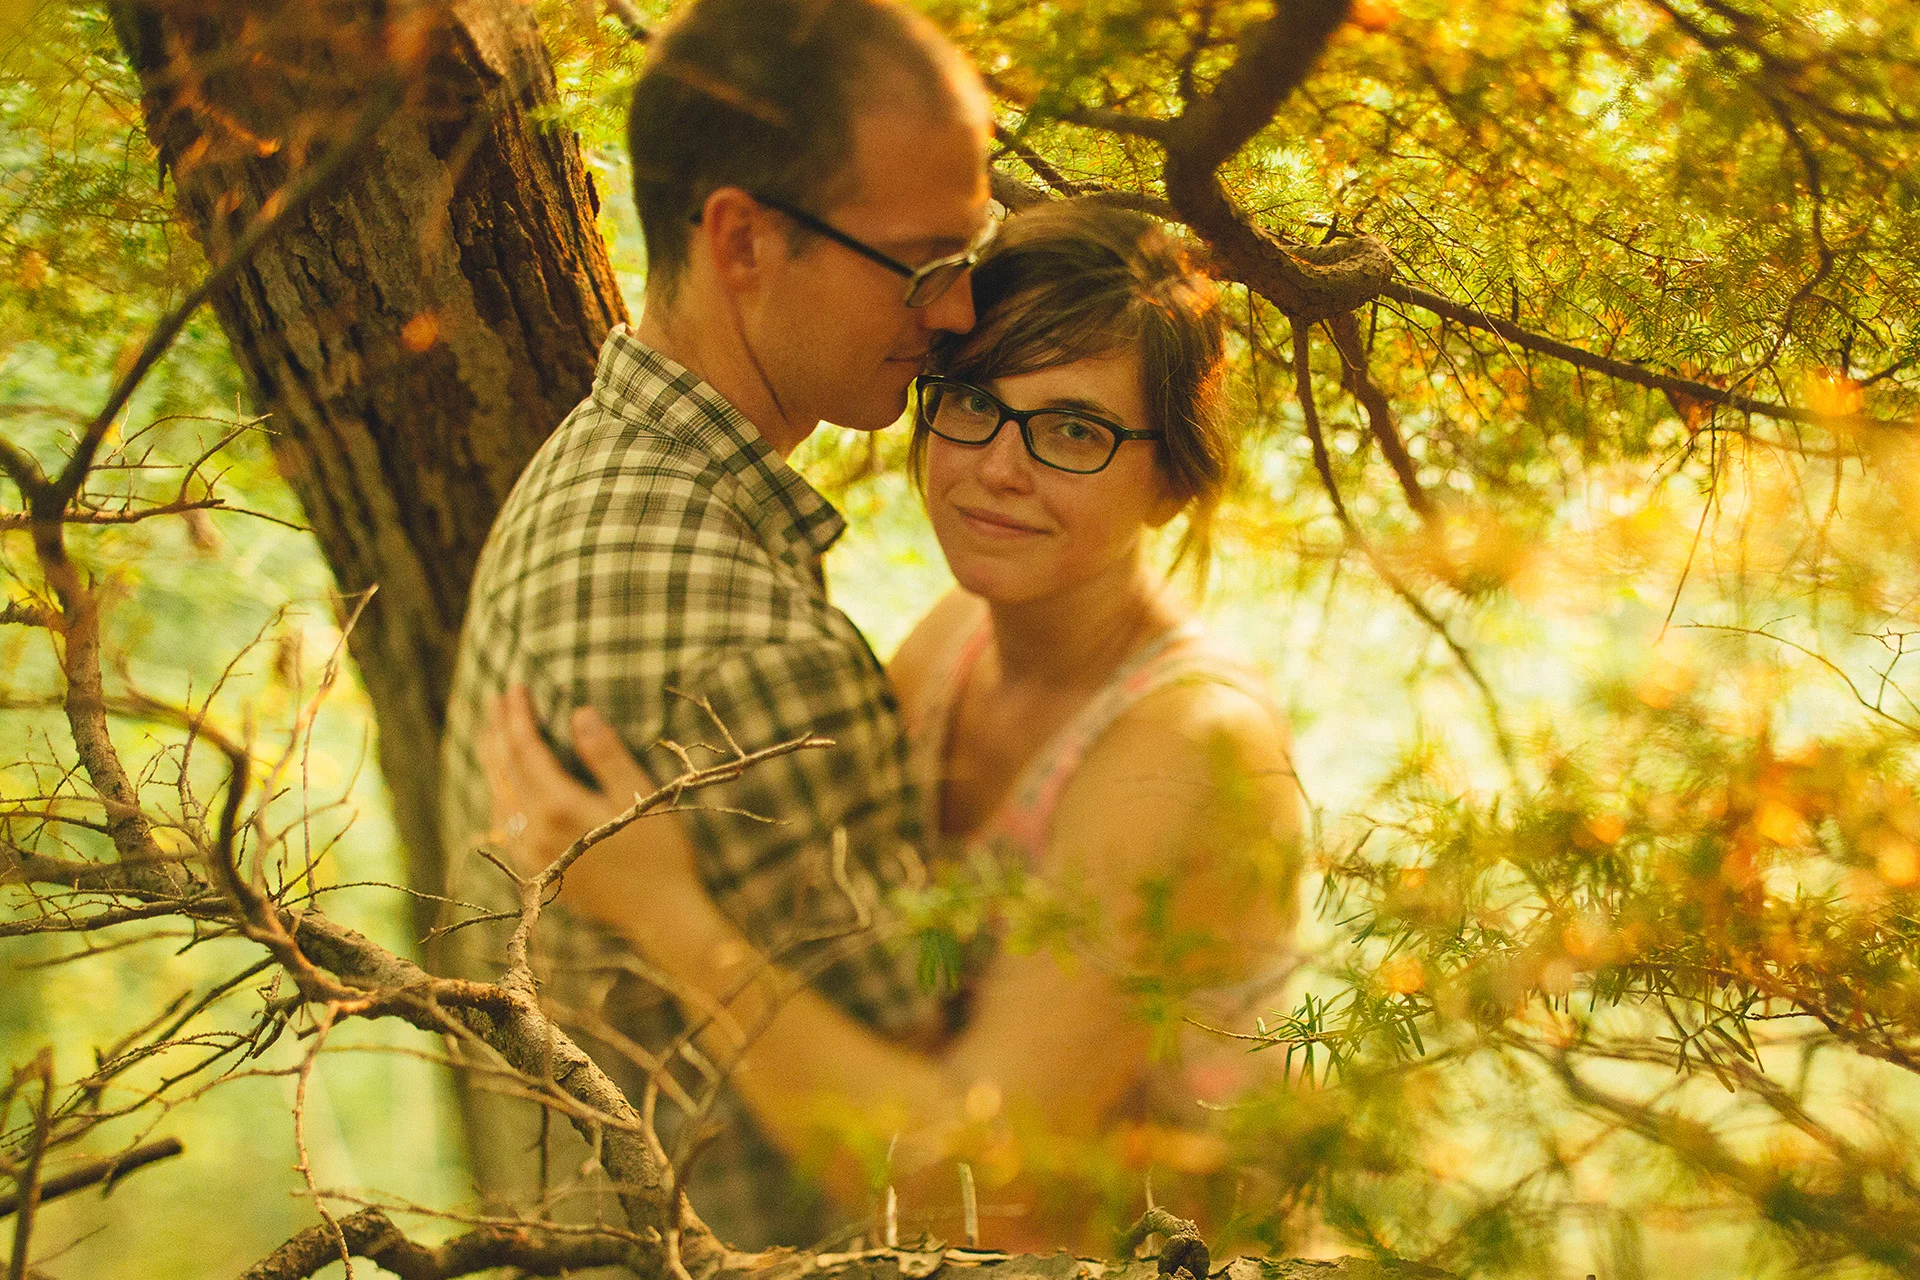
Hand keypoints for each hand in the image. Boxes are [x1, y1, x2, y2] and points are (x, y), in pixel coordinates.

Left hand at [479, 685, 703, 915]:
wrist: (661, 916)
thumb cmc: (660, 853)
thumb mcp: (638, 795)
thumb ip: (606, 754)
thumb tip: (579, 713)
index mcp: (558, 807)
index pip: (525, 750)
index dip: (518, 716)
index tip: (515, 687)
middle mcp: (535, 832)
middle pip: (504, 772)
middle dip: (497, 733)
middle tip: (494, 700)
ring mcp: (533, 856)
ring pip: (499, 800)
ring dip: (493, 764)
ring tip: (491, 735)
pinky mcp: (538, 872)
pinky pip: (505, 827)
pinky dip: (499, 798)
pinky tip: (504, 790)